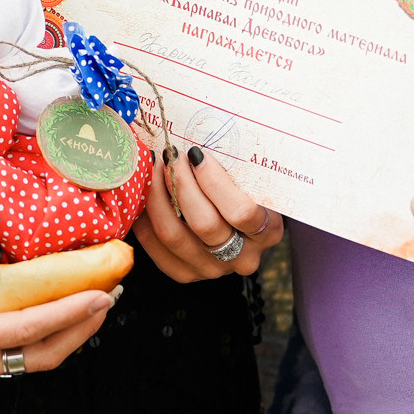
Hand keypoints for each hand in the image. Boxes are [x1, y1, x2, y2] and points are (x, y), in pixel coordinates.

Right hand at [0, 243, 113, 384]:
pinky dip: (38, 336)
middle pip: (42, 356)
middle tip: (112, 294)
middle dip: (84, 328)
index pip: (29, 329)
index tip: (104, 293)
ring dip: (65, 335)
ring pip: (28, 361)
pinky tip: (45, 311)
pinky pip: (10, 358)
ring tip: (90, 301)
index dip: (72, 312)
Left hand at [136, 143, 282, 282]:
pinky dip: (146, 219)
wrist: (240, 224)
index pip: (241, 211)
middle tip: (170, 156)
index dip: (214, 180)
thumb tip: (196, 139)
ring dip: (158, 197)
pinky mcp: (186, 274)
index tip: (196, 152)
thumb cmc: (247, 189)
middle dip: (181, 183)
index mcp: (269, 231)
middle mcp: (243, 257)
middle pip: (205, 224)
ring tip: (154, 169)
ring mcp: (213, 270)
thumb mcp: (253, 178)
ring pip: (175, 235)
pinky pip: (157, 249)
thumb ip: (236, 165)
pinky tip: (144, 195)